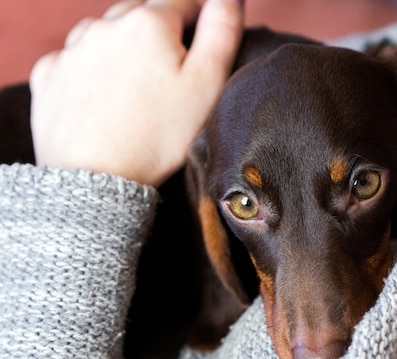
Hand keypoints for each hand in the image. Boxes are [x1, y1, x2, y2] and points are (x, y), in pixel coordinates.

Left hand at [30, 0, 243, 186]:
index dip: (202, 20)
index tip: (204, 49)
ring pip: (107, 33)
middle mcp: (105, 26)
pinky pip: (76, 59)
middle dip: (162, 34)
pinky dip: (92, 69)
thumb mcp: (207, 83)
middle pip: (143, 14)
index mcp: (148, 23)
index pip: (185, 2)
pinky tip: (105, 97)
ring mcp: (73, 50)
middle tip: (173, 75)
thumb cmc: (157, 135)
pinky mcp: (50, 76)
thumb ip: (222, 31)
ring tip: (138, 88)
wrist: (97, 179)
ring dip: (125, 48)